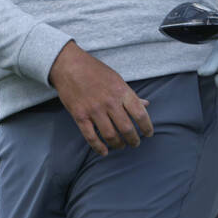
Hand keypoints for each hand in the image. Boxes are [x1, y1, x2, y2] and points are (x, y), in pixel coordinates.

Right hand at [49, 41, 152, 155]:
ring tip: (121, 146)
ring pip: (110, 135)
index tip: (148, 133)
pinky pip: (91, 137)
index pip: (140, 114)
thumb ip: (130, 94)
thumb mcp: (117, 79)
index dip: (147, 127)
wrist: (69, 65)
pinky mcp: (80, 116)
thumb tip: (146, 104)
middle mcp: (109, 102)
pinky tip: (104, 152)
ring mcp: (94, 109)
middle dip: (134, 140)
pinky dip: (98, 147)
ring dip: (118, 145)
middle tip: (135, 143)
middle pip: (126, 128)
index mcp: (121, 91)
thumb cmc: (95, 71)